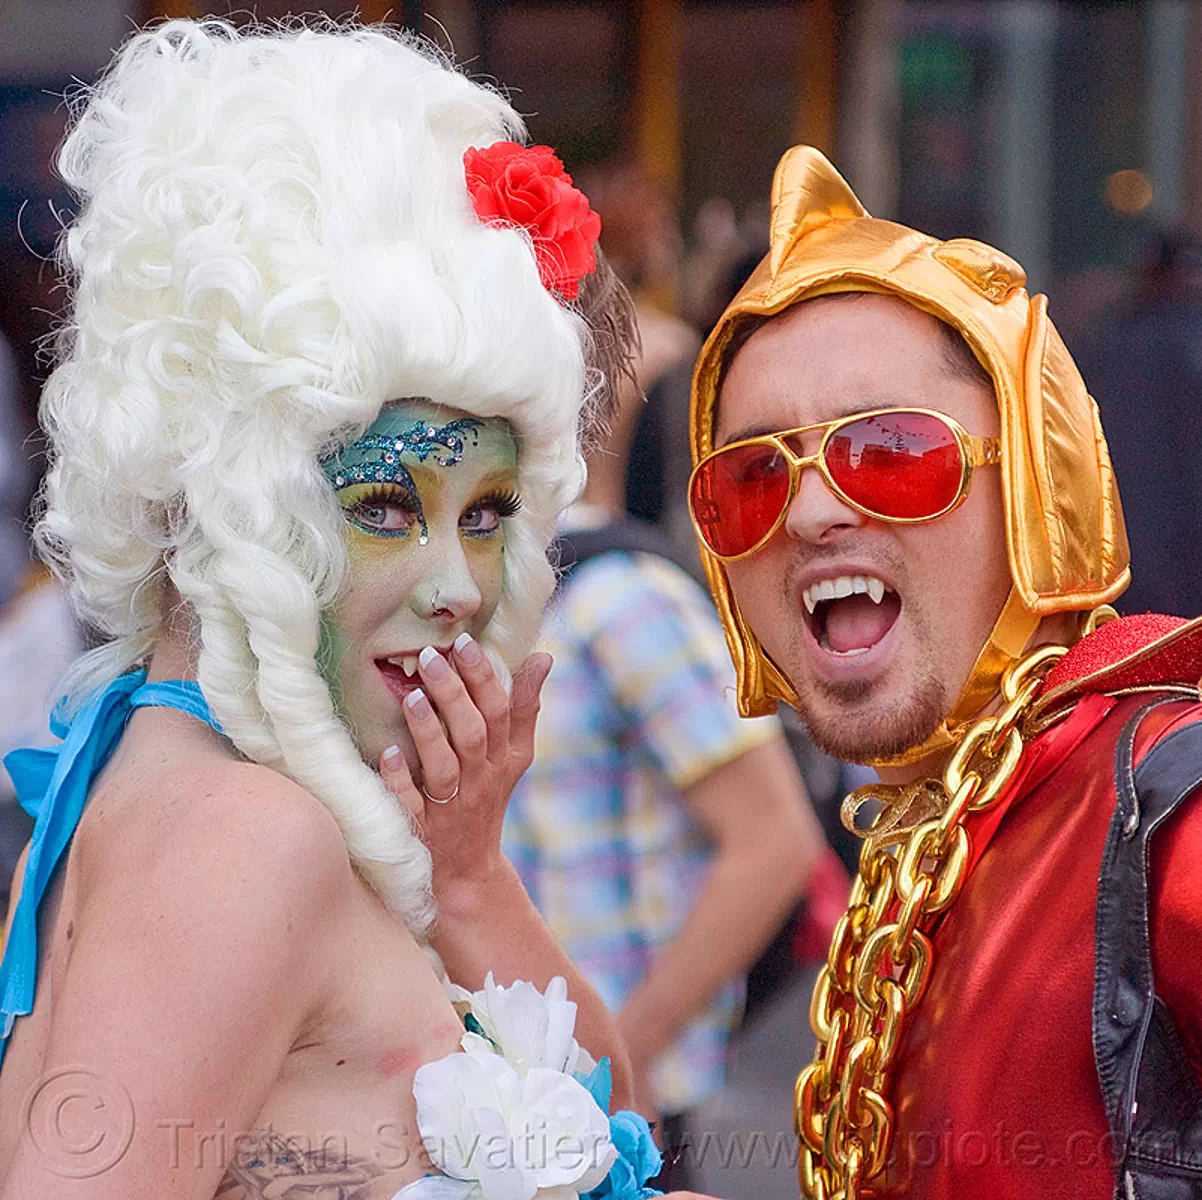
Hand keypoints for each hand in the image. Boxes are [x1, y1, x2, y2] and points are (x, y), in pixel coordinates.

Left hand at [378, 635, 551, 903]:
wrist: (467, 872)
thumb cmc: (486, 798)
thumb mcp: (515, 756)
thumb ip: (525, 706)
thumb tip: (543, 656)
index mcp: (504, 758)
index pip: (500, 711)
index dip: (485, 677)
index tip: (465, 642)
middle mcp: (481, 780)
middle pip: (473, 734)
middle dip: (455, 694)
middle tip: (431, 656)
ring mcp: (451, 806)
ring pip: (444, 767)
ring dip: (429, 731)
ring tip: (412, 696)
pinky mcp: (422, 830)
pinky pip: (411, 805)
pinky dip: (400, 780)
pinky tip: (388, 754)